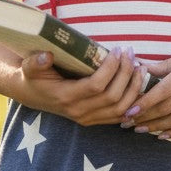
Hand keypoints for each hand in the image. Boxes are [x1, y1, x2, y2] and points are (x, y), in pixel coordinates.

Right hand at [17, 47, 145, 127]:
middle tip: (131, 53)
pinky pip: (120, 116)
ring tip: (140, 67)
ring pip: (121, 109)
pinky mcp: (95, 120)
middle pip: (113, 97)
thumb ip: (35, 62)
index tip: (117, 49)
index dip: (111, 68)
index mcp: (65, 97)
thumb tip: (46, 56)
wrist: (31, 94)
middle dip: (126, 74)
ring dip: (134, 87)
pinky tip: (139, 84)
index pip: (96, 85)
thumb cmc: (33, 76)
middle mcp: (79, 112)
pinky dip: (133, 101)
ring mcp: (88, 119)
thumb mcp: (29, 66)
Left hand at [125, 40, 170, 139]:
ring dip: (157, 127)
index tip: (128, 110)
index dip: (144, 102)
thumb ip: (167, 65)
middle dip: (145, 117)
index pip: (163, 90)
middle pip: (167, 108)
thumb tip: (142, 69)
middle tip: (127, 122)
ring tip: (141, 129)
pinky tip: (163, 135)